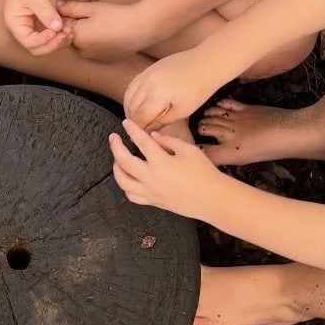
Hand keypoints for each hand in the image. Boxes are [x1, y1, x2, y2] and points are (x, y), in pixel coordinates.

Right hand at [3, 0, 67, 55]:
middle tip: (66, 34)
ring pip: (47, 41)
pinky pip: (53, 32)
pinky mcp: (45, 18)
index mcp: (15, 23)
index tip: (55, 31)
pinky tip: (71, 27)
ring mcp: (34, 23)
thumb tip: (57, 28)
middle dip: (53, 44)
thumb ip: (46, 13)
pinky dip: (62, 32)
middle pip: (38, 47)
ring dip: (59, 40)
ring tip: (71, 31)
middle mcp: (23, 26)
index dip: (43, 41)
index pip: (28, 42)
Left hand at [56, 0, 154, 59]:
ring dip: (90, 23)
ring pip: (87, 37)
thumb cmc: (117, 17)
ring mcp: (96, 57)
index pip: (65, 24)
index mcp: (76, 39)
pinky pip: (98, 45)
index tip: (80, 0)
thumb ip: (71, 7)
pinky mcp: (107, 59)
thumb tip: (57, 6)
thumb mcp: (91, 8)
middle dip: (81, 15)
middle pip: (77, 30)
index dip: (72, 10)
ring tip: (103, 9)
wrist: (141, 28)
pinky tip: (109, 24)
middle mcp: (83, 52)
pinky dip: (100, 34)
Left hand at [110, 118, 227, 221]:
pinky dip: (126, 186)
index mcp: (161, 162)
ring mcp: (150, 192)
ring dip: (117, 168)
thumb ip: (168, 141)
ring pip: (123, 182)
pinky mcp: (153, 201)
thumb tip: (153, 136)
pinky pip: (132, 196)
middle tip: (113, 138)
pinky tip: (129, 179)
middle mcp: (151, 178)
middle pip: (123, 161)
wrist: (211, 198)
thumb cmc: (204, 172)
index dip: (132, 130)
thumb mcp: (188, 150)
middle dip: (115, 147)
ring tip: (118, 159)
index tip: (126, 123)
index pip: (141, 142)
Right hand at [123, 49, 217, 130]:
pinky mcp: (149, 68)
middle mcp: (147, 83)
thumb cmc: (199, 89)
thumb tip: (148, 130)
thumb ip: (161, 122)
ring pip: (129, 95)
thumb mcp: (182, 111)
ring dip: (130, 108)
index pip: (140, 117)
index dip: (139, 129)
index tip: (141, 136)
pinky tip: (137, 103)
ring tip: (135, 118)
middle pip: (131, 106)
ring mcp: (146, 73)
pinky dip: (132, 95)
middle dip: (133, 120)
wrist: (207, 64)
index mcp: (156, 96)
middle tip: (138, 130)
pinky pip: (133, 84)